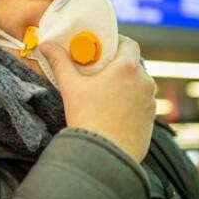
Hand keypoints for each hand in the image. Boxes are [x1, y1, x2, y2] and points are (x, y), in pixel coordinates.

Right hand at [40, 35, 155, 162]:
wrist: (104, 156)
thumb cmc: (88, 119)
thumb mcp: (71, 87)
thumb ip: (60, 62)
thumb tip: (47, 45)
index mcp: (128, 68)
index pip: (129, 43)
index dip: (117, 42)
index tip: (103, 48)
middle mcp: (145, 82)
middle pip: (133, 65)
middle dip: (118, 65)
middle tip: (99, 71)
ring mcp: (150, 102)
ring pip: (138, 85)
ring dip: (125, 85)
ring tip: (105, 94)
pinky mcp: (151, 120)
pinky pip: (142, 104)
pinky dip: (131, 103)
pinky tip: (113, 112)